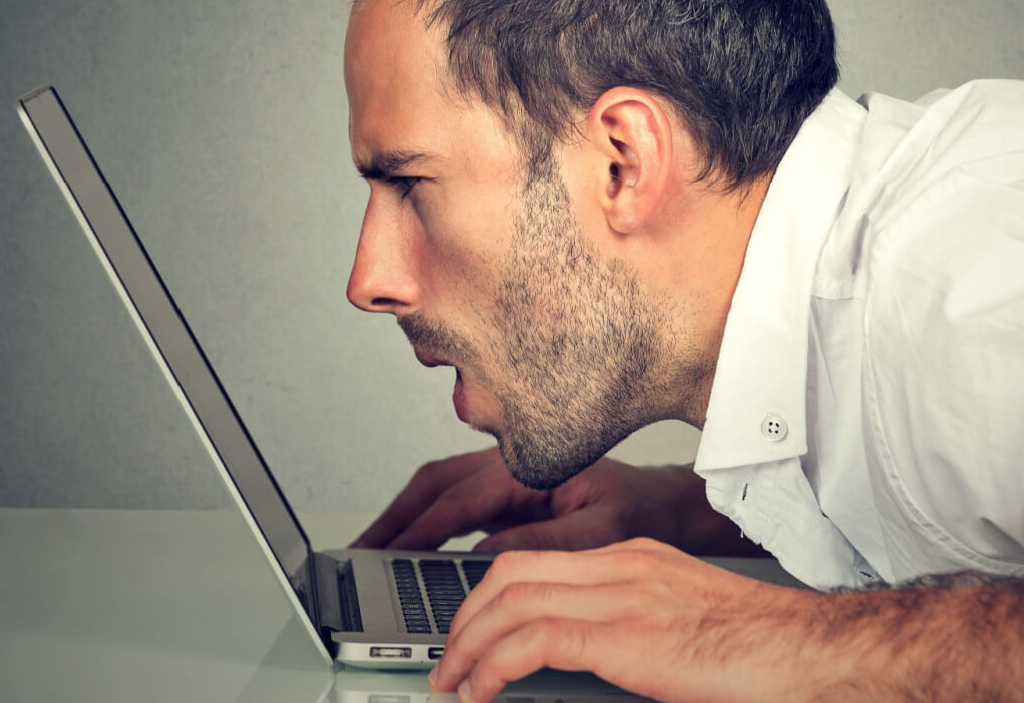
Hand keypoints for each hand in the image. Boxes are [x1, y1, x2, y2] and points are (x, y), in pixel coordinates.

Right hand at [352, 446, 739, 552]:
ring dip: (403, 518)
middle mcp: (513, 466)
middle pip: (434, 484)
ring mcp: (508, 480)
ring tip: (371, 551)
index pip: (458, 498)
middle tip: (357, 550)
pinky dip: (426, 525)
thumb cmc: (641, 512)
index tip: (386, 554)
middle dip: (392, 516)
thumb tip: (482, 557)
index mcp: (531, 467)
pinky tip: (410, 551)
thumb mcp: (600, 534)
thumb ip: (542, 542)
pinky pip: (455, 506)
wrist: (666, 508)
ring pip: (439, 491)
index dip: (417, 529)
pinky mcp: (509, 498)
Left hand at [430, 538, 832, 702]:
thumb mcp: (684, 628)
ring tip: (452, 681)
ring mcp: (628, 594)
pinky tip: (481, 690)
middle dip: (466, 615)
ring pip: (513, 598)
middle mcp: (627, 566)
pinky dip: (493, 663)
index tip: (471, 635)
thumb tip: (584, 666)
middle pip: (513, 570)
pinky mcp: (630, 635)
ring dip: (468, 642)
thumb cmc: (763, 652)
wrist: (814, 653)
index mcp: (638, 561)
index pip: (539, 560)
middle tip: (448, 660)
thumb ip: (633, 633)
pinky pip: (535, 638)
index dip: (489, 597)